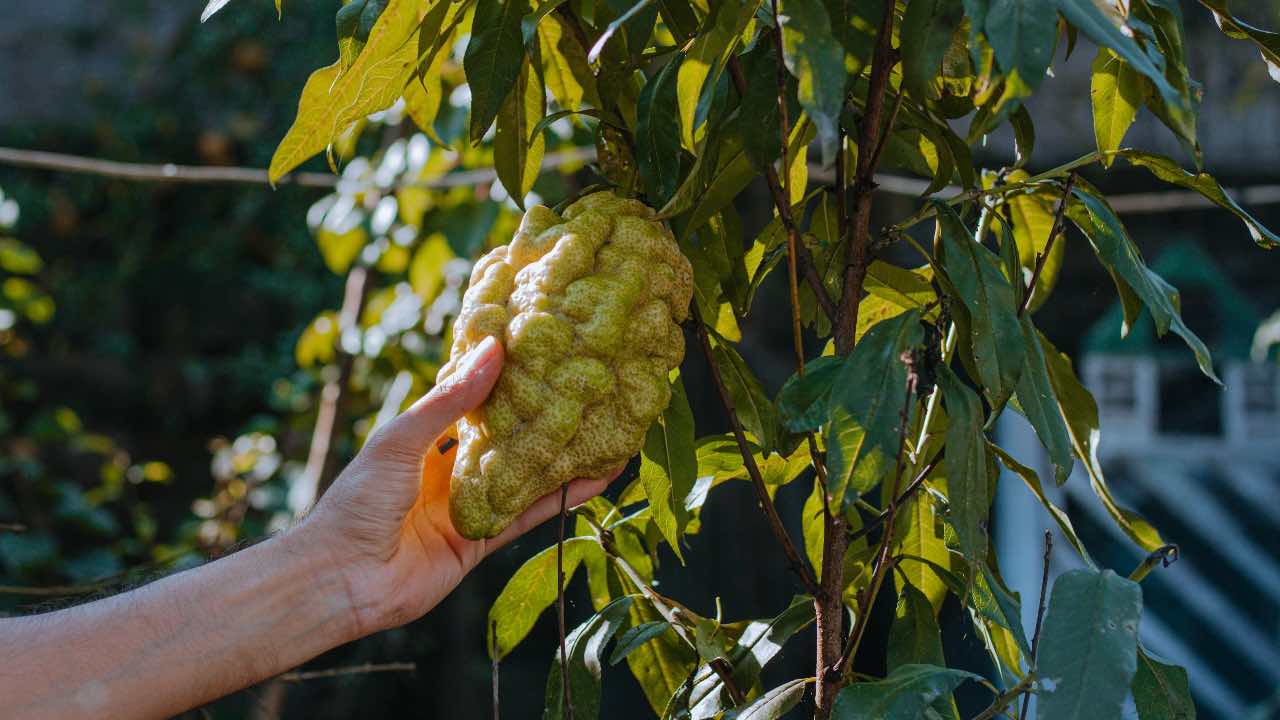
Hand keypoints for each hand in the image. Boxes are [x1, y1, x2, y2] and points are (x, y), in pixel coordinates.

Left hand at [302, 336, 620, 636]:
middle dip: (543, 417)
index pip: (473, 399)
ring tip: (606, 433)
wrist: (340, 578)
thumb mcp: (402, 439)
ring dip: (562, 458)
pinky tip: (594, 481)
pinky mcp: (481, 541)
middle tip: (587, 388)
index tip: (544, 352)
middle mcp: (449, 468)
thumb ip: (451, 400)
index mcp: (424, 437)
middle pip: (507, 437)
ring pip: (525, 475)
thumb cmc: (357, 501)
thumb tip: (494, 350)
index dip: (507, 378)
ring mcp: (467, 505)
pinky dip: (561, 499)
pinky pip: (528, 515)